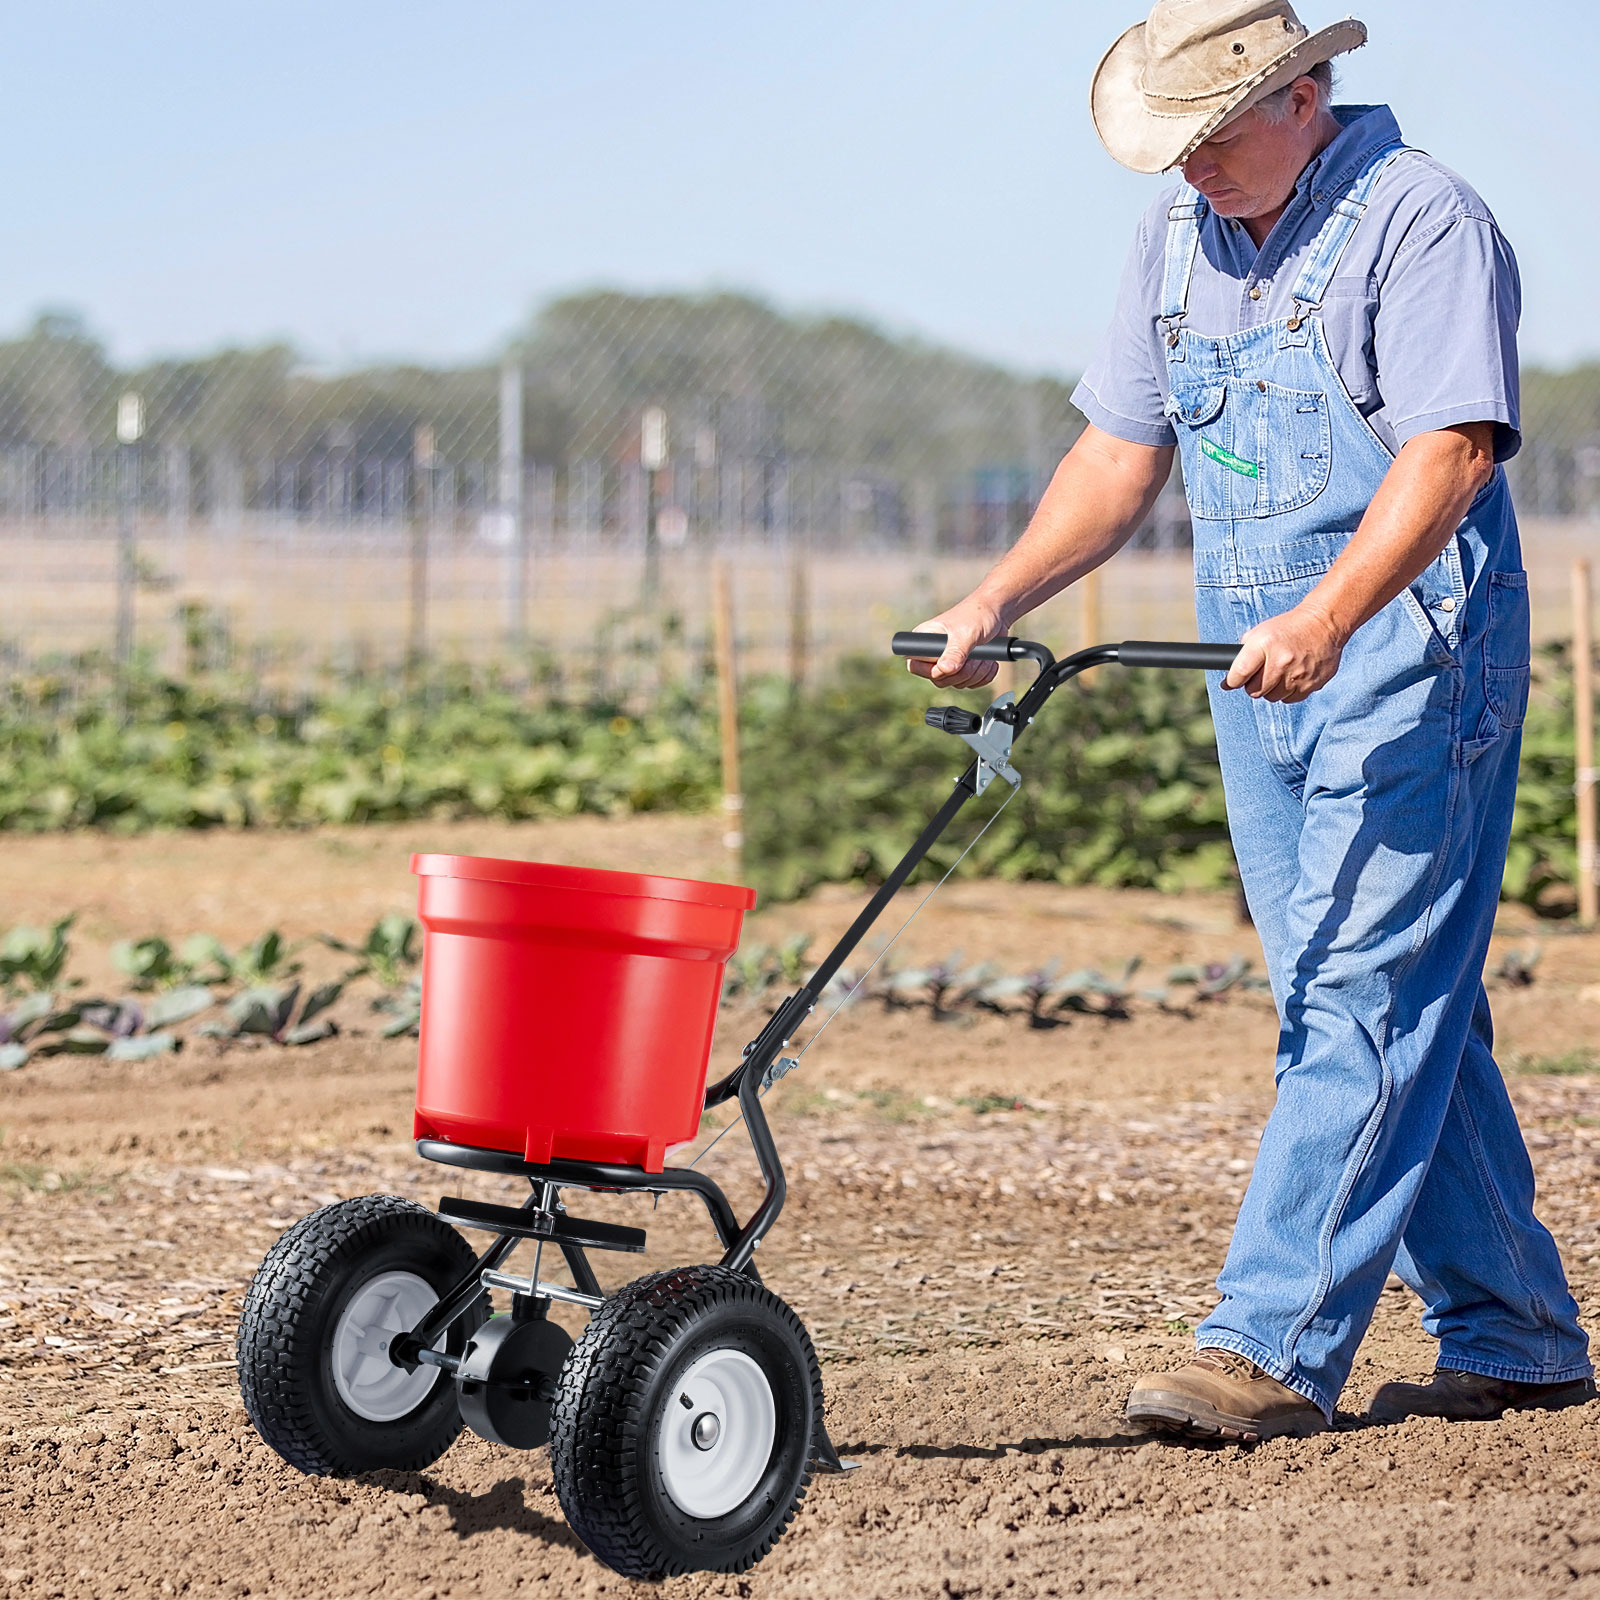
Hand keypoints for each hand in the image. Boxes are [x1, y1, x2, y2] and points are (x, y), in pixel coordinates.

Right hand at [905, 597, 1008, 687]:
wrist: (996, 612)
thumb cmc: (977, 615)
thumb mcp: (965, 634)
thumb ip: (955, 652)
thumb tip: (944, 670)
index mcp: (925, 640)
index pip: (915, 666)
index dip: (933, 670)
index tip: (952, 662)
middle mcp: (933, 653)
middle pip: (939, 680)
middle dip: (963, 672)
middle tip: (975, 656)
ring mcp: (949, 663)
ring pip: (957, 683)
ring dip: (976, 673)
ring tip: (984, 654)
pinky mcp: (963, 669)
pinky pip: (970, 684)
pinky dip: (983, 676)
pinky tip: (988, 661)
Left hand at [1223, 603, 1345, 702]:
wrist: (1324, 623)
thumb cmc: (1288, 628)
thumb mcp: (1260, 632)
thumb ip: (1243, 655)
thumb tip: (1228, 682)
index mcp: (1264, 644)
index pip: (1239, 674)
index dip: (1232, 681)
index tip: (1232, 681)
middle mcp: (1281, 661)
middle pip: (1255, 691)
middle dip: (1253, 685)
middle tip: (1260, 675)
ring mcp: (1298, 674)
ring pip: (1272, 697)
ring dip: (1272, 689)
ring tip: (1278, 673)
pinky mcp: (1312, 684)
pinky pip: (1290, 699)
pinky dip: (1288, 691)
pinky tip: (1291, 676)